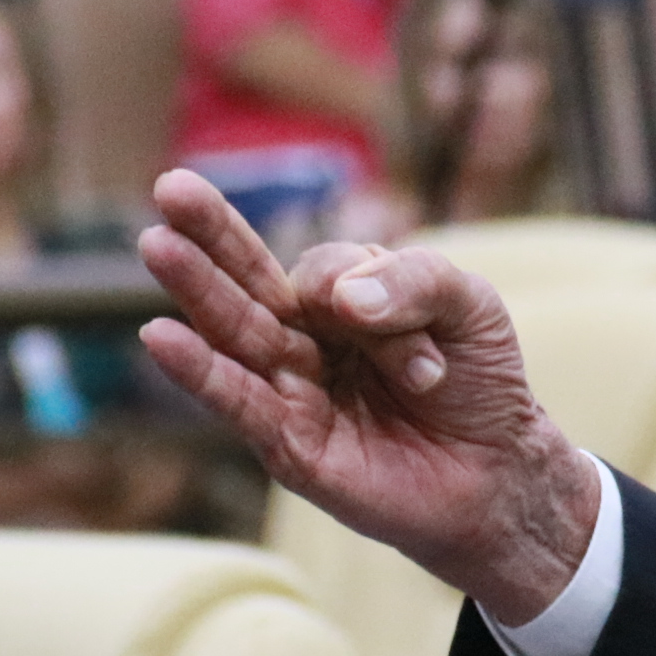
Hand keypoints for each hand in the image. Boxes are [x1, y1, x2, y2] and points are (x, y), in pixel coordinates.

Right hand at [137, 169, 595, 621]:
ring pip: (236, 333)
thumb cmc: (478, 380)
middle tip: (170, 186)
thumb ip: (416, 280)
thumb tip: (340, 297)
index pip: (330, 271)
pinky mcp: (287, 446)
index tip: (434, 351)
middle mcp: (305, 339)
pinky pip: (239, 404)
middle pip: (249, 280)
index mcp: (343, 297)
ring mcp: (290, 390)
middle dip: (210, 234)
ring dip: (196, 289)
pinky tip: (160, 337)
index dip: (371, 295)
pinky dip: (201, 372)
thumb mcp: (471, 305)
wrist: (499, 469)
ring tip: (157, 244)